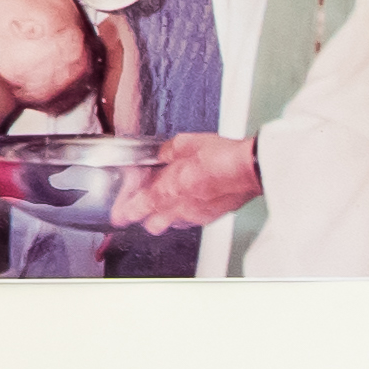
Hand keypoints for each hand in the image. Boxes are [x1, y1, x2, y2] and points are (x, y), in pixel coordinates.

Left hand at [108, 131, 261, 230]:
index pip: (138, 208)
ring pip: (174, 223)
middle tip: (143, 208)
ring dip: (167, 215)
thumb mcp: (186, 143)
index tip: (119, 215)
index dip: (125, 212)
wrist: (250, 169)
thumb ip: (167, 151)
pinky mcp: (213, 216)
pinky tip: (192, 200)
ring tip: (170, 202)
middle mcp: (180, 208)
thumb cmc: (222, 157)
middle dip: (146, 217)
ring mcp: (197, 215)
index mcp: (168, 190)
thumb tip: (161, 153)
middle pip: (153, 225)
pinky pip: (192, 220)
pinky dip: (187, 213)